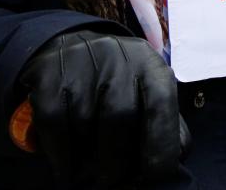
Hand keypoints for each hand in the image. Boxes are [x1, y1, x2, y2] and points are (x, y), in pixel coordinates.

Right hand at [19, 30, 187, 185]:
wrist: (75, 49)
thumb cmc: (121, 84)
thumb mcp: (150, 94)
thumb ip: (166, 125)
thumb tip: (177, 157)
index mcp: (150, 66)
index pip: (161, 104)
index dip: (160, 143)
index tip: (154, 173)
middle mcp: (118, 59)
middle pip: (119, 116)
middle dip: (118, 160)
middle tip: (114, 179)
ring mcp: (82, 63)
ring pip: (85, 123)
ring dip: (86, 157)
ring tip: (90, 167)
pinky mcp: (49, 74)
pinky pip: (54, 124)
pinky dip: (60, 154)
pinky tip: (67, 165)